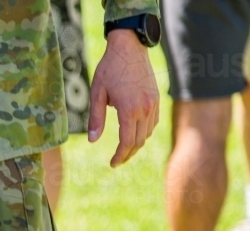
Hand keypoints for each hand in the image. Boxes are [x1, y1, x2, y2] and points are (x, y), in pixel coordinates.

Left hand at [88, 29, 159, 166]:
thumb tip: (93, 141)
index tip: (112, 163)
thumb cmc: (109, 69)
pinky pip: (154, 123)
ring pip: (147, 134)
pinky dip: (144, 132)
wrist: (130, 47)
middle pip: (139, 141)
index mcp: (129, 110)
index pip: (127, 142)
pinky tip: (135, 134)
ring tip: (124, 150)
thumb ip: (96, 118)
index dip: (119, 156)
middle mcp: (145, 109)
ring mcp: (153, 104)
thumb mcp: (97, 93)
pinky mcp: (157, 98)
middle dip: (127, 154)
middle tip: (117, 161)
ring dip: (137, 144)